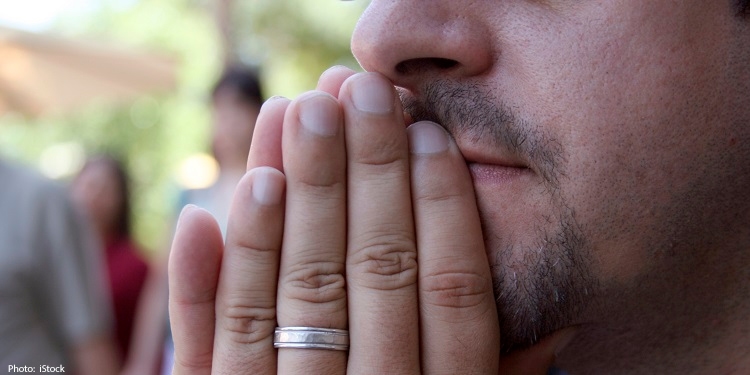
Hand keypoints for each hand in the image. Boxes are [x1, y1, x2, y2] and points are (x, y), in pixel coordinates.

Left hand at [168, 66, 571, 373]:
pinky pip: (212, 350)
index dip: (442, 210)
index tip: (428, 136)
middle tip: (361, 92)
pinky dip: (209, 281)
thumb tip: (558, 322)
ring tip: (294, 117)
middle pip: (373, 277)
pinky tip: (208, 212)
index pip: (452, 295)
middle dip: (367, 177)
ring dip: (291, 203)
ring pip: (292, 299)